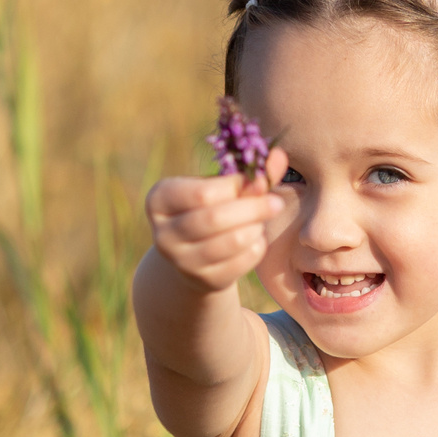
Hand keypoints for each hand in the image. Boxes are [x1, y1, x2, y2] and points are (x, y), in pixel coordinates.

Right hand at [143, 146, 287, 293]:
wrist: (194, 253)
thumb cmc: (208, 208)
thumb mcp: (219, 187)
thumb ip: (248, 173)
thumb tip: (278, 156)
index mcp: (159, 200)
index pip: (201, 193)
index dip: (235, 186)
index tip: (258, 180)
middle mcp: (163, 233)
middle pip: (215, 219)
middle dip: (252, 208)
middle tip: (276, 202)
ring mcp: (181, 261)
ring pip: (230, 242)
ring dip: (255, 228)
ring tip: (262, 220)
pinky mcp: (202, 281)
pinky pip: (240, 263)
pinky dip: (256, 248)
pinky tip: (255, 238)